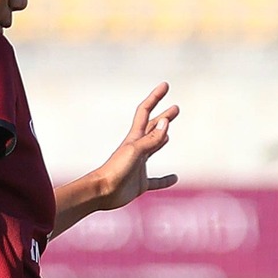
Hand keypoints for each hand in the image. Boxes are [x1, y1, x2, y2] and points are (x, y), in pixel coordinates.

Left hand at [92, 83, 179, 213]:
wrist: (101, 192)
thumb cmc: (115, 170)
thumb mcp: (136, 150)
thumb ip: (152, 138)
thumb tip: (166, 122)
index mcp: (135, 138)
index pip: (145, 111)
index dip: (155, 97)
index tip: (165, 85)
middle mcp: (137, 148)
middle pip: (153, 128)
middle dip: (164, 116)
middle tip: (176, 108)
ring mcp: (139, 165)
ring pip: (154, 149)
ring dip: (162, 139)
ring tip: (169, 134)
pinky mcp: (140, 182)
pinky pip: (156, 180)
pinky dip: (166, 179)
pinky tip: (174, 178)